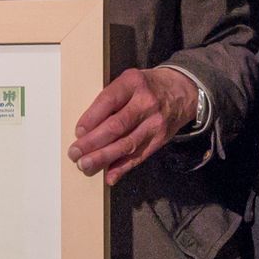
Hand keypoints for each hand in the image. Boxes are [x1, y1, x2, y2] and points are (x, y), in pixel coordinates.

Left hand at [69, 66, 199, 184]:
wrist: (183, 90)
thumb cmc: (146, 86)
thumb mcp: (129, 81)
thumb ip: (110, 99)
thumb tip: (86, 129)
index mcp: (133, 83)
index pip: (108, 100)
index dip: (91, 118)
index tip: (78, 132)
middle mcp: (146, 103)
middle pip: (116, 126)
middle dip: (92, 142)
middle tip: (74, 153)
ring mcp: (155, 123)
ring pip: (127, 144)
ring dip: (104, 157)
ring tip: (85, 165)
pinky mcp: (160, 139)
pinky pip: (139, 156)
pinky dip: (123, 167)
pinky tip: (109, 176)